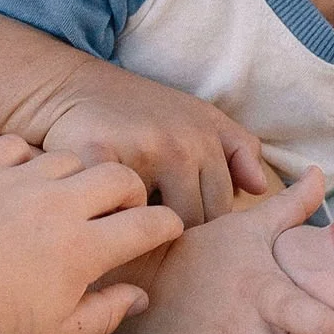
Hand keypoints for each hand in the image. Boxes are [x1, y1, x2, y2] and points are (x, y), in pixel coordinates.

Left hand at [0, 138, 183, 333]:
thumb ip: (106, 314)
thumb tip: (140, 294)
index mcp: (83, 249)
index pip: (151, 223)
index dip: (167, 227)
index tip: (164, 232)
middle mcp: (57, 205)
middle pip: (121, 177)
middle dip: (132, 193)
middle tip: (120, 213)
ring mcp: (16, 180)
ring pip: (71, 158)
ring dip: (79, 177)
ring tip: (66, 200)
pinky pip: (18, 145)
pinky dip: (27, 160)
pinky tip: (20, 183)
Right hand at [31, 60, 269, 225]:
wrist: (73, 88)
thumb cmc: (138, 111)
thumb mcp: (197, 117)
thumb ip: (236, 148)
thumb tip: (260, 188)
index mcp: (209, 138)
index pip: (221, 210)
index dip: (201, 231)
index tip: (178, 236)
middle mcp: (184, 143)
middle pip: (193, 222)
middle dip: (174, 237)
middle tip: (151, 245)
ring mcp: (145, 150)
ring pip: (157, 223)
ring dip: (144, 234)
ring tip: (129, 236)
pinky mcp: (104, 156)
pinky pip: (118, 210)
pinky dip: (113, 220)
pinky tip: (105, 219)